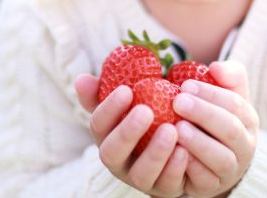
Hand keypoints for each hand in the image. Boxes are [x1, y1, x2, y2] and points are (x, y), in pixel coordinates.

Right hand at [74, 74, 188, 197]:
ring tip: (171, 130)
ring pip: (140, 174)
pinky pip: (167, 183)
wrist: (179, 147)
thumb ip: (108, 90)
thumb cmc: (149, 119)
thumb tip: (81, 79)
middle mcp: (119, 162)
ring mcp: (141, 179)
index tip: (126, 91)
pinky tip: (185, 150)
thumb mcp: (131, 103)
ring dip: (154, 152)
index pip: (98, 125)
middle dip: (127, 132)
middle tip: (145, 111)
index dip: (109, 109)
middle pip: (112, 153)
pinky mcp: (164, 189)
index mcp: (107, 138)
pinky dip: (175, 168)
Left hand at [172, 61, 258, 196]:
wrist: (207, 158)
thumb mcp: (224, 94)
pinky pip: (205, 180)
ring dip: (199, 143)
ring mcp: (231, 170)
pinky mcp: (212, 187)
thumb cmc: (213, 117)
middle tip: (177, 101)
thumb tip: (216, 67)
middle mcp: (245, 146)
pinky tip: (175, 153)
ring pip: (222, 159)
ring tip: (177, 128)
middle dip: (204, 114)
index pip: (235, 105)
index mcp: (248, 120)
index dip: (211, 94)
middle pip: (231, 130)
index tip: (185, 85)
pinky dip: (191, 168)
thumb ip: (227, 75)